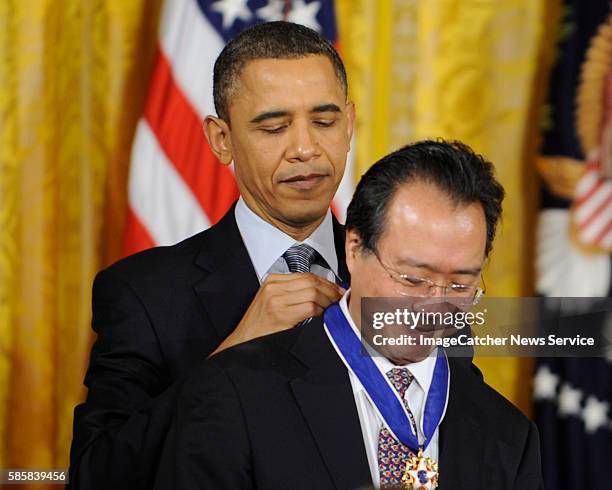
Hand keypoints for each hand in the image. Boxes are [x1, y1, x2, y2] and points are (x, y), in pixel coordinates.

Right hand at [211, 273, 344, 354]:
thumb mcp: (273, 300)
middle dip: (330, 289)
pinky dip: (320, 310)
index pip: (307, 275)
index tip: (336, 289)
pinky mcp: (281, 314)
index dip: (326, 282)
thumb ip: (293, 292)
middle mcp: (274, 287)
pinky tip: (323, 315)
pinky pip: (309, 307)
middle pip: (312, 281)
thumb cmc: (261, 324)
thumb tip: (321, 290)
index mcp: (273, 280)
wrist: (244, 341)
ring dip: (328, 300)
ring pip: (313, 292)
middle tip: (340, 298)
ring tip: (333, 307)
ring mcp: (277, 300)